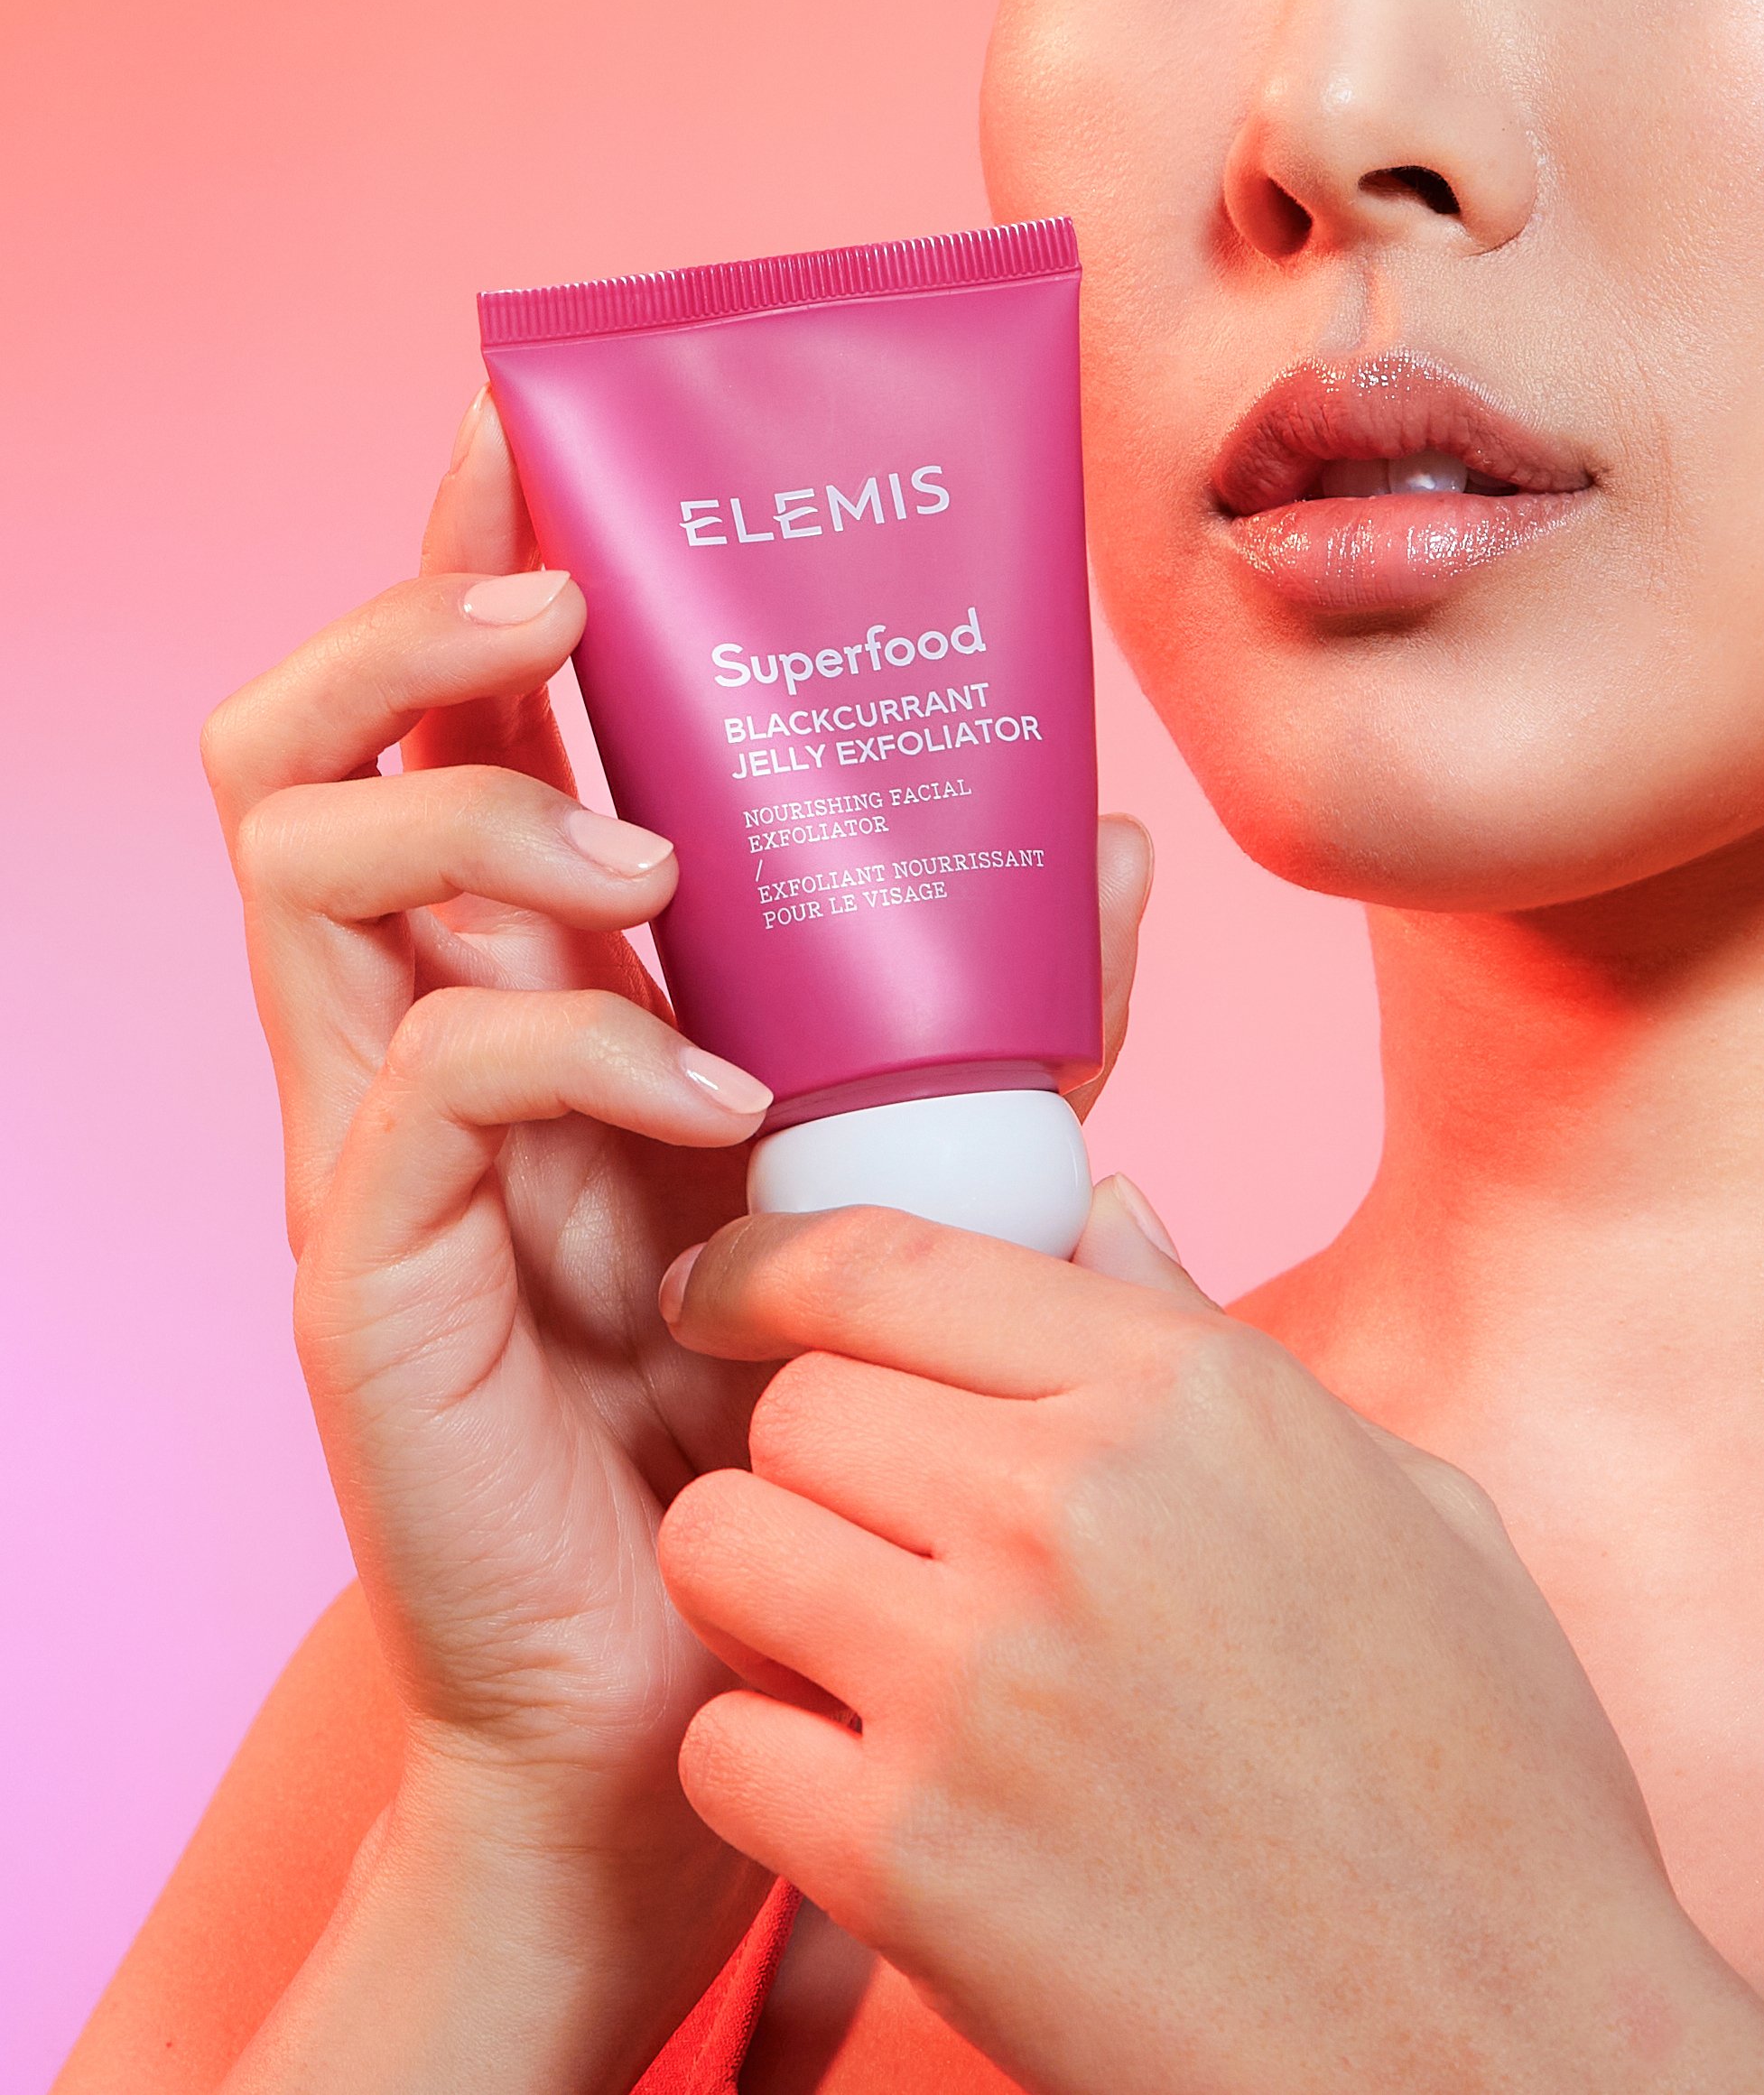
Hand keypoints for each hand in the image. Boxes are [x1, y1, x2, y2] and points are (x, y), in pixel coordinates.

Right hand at [200, 388, 1155, 2041]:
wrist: (715, 1670)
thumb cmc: (799, 1408)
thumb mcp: (913, 1170)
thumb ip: (1000, 1023)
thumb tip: (1110, 852)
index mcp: (534, 989)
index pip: (452, 732)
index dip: (471, 571)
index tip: (539, 441)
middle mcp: (420, 1036)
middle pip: (318, 746)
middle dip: (425, 621)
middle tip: (561, 597)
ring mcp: (371, 1152)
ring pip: (306, 866)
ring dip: (484, 813)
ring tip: (650, 862)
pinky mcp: (365, 1275)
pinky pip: (423, 1081)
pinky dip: (582, 1048)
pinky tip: (720, 1099)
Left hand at [654, 1188, 1763, 2094]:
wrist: (1504, 2054)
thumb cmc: (1480, 1780)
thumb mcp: (1403, 1502)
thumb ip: (1217, 1339)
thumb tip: (1104, 1209)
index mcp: (1192, 1396)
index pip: (889, 1261)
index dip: (771, 1265)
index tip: (724, 1295)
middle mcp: (1070, 1504)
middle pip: (793, 1400)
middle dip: (806, 1454)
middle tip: (856, 1527)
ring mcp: (978, 1679)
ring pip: (720, 1540)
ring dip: (758, 1588)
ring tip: (846, 1652)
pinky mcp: (909, 1860)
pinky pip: (719, 1741)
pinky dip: (763, 1768)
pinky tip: (862, 1801)